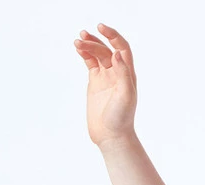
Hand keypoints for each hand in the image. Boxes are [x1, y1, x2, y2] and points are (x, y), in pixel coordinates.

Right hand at [73, 23, 137, 147]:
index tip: (101, 27)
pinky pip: (90, 63)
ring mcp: (106, 77)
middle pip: (106, 49)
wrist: (111, 136)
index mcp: (127, 74)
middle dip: (94, 42)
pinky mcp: (95, 82)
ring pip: (97, 54)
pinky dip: (84, 54)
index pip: (122, 48)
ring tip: (77, 41)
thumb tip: (117, 54)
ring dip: (88, 45)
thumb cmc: (121, 118)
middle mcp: (118, 73)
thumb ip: (123, 74)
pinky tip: (78, 48)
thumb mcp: (125, 96)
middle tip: (82, 39)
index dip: (113, 35)